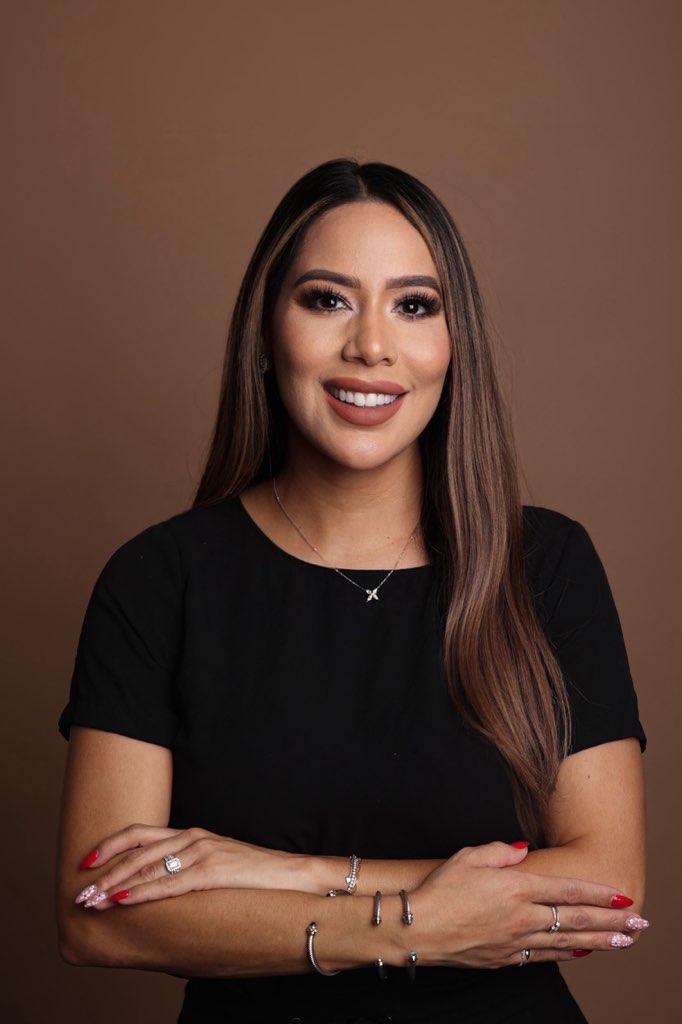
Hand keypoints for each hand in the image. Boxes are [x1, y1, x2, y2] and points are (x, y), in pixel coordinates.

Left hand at [74, 824, 303, 909]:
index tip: (87, 862)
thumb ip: (187, 869)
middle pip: (137, 850)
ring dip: (115, 886)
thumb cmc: (254, 876)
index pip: (140, 833)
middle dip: (105, 873)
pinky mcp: (213, 871)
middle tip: (80, 892)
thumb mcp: (215, 865)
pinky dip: (141, 894)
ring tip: (92, 901)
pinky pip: (169, 884)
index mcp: (191, 834)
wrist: (292, 875)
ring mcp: (203, 852)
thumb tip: (157, 889)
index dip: (110, 846)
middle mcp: (193, 838)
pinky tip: (123, 902)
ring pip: (147, 868)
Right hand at [409, 841, 648, 967]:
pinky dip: (567, 955)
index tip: (621, 896)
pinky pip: (544, 957)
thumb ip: (500, 852)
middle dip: (611, 921)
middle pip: (576, 919)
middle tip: (638, 924)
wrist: (418, 930)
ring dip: (599, 941)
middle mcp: (522, 916)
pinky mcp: (505, 958)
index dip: (598, 894)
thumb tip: (523, 850)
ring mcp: (516, 941)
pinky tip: (582, 953)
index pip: (567, 890)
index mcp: (516, 888)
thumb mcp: (468, 856)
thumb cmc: (440, 889)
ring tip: (623, 942)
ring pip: (566, 942)